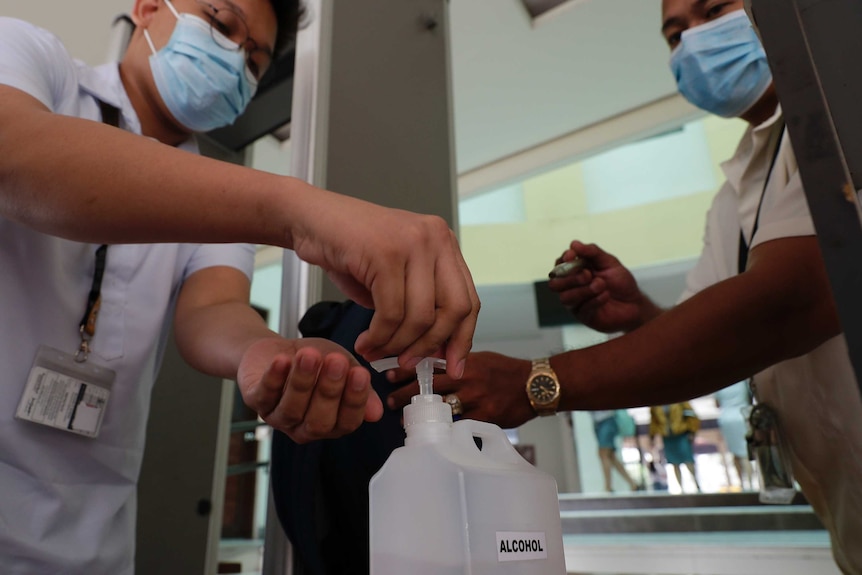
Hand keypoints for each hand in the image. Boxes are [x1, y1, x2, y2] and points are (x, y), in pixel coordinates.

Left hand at [236, 337, 383, 443]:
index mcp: (332, 423)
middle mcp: (305, 427)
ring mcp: (279, 418)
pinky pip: (265, 394)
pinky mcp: (256, 401)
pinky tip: (282, 360)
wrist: (278, 349)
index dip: (355, 400)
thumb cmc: (316, 361)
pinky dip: (274, 377)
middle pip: (319, 421)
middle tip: (337, 362)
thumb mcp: (345, 367)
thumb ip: (360, 387)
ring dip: (302, 381)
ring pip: (292, 409)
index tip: (360, 374)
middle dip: (329, 390)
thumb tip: (376, 412)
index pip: (347, 422)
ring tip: (310, 356)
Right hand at [289, 187, 479, 378]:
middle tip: (409, 363)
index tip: (453, 367)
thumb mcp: (395, 278)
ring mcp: (413, 242)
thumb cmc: (348, 250)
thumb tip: (438, 352)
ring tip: (376, 352)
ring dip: (397, 345)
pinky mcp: (386, 253)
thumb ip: (419, 307)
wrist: (309, 219)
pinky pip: (391, 312)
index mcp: (444, 244)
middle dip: (431, 345)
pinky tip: (366, 341)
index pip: (469, 300)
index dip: (462, 338)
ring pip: (421, 316)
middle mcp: (435, 238)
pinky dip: (378, 336)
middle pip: (455, 309)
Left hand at [385, 351, 533, 428]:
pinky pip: (458, 424)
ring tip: (403, 419)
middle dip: (405, 394)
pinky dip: (443, 428)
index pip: (428, 365)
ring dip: (419, 414)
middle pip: (428, 387)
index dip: (407, 370)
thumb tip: (428, 364)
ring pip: (439, 407)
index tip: (390, 374)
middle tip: (389, 399)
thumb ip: (456, 362)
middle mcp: (467, 379)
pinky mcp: (484, 418)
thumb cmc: (506, 371)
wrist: (534, 385)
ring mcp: (475, 400)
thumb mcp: (480, 358)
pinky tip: (430, 431)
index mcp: (464, 361)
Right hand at [548, 240, 654, 332]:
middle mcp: (571, 288)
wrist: (635, 303)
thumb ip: (592, 252)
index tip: (571, 255)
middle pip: (554, 284)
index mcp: (575, 273)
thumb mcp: (609, 262)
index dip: (562, 261)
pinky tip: (606, 296)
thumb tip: (574, 244)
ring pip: (565, 298)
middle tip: (589, 275)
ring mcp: (576, 303)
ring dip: (583, 290)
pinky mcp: (584, 316)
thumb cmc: (620, 282)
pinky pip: (581, 309)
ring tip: (601, 285)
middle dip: (570, 278)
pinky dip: (595, 300)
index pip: (558, 266)